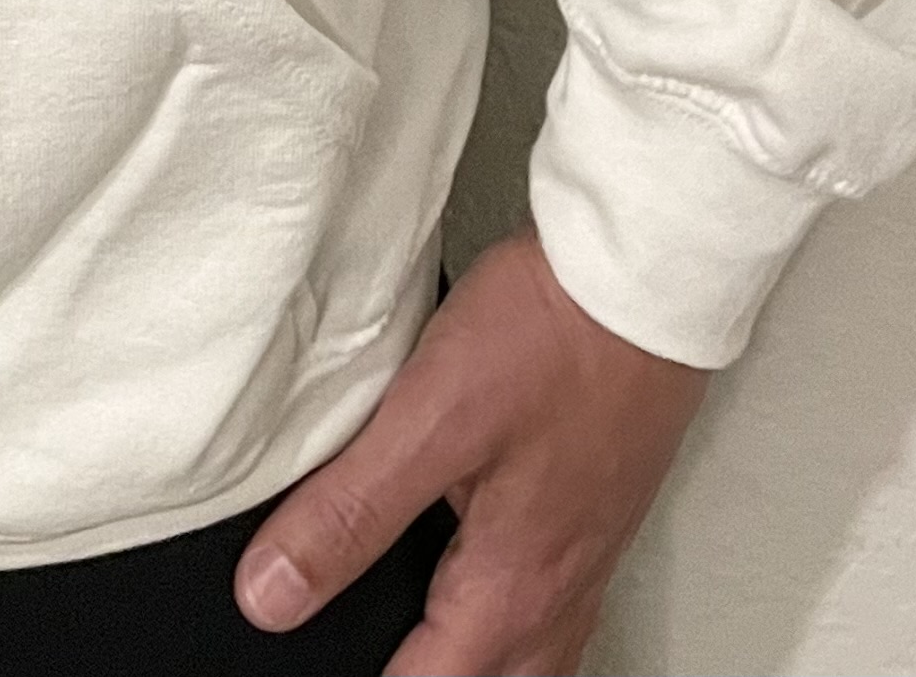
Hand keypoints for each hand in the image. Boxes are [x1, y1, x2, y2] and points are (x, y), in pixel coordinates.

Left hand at [234, 228, 707, 674]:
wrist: (642, 276)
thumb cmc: (550, 337)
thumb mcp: (428, 420)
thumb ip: (351, 511)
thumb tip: (273, 594)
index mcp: (511, 586)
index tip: (311, 654)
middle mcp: (558, 582)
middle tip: (380, 659)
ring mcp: (587, 544)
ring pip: (534, 647)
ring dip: (482, 655)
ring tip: (433, 640)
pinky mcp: (598, 499)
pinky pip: (556, 590)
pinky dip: (512, 605)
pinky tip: (485, 564)